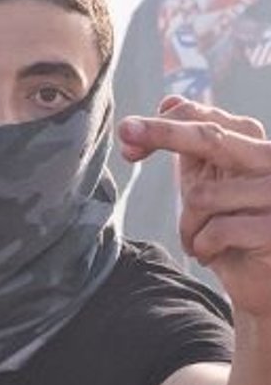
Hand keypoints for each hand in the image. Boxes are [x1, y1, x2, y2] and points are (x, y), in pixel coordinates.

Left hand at [122, 97, 270, 316]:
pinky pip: (217, 229)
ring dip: (188, 226)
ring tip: (201, 240)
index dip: (166, 124)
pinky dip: (203, 245)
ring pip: (202, 195)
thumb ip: (195, 150)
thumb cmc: (236, 230)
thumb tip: (168, 102)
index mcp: (259, 147)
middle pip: (210, 138)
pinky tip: (212, 254)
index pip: (211, 121)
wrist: (267, 283)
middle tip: (127, 129)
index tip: (128, 131)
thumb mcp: (213, 185)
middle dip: (164, 132)